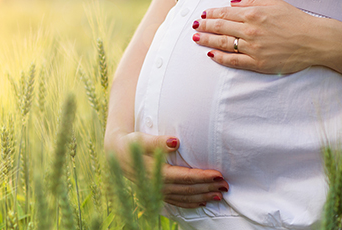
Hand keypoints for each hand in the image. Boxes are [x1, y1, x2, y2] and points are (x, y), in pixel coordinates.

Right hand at [104, 131, 228, 207]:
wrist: (115, 154)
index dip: (202, 177)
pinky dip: (191, 202)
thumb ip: (157, 141)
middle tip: (226, 185)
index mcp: (154, 173)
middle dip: (208, 188)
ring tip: (220, 195)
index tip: (218, 174)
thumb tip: (175, 141)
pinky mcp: (157, 193)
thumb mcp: (140, 139)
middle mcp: (156, 186)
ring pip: (184, 197)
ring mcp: (157, 191)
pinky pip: (177, 201)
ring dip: (203, 196)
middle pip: (187, 189)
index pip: (184, 177)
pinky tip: (202, 202)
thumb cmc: (130, 143)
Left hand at [191, 0, 319, 73]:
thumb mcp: (275, 3)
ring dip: (207, 40)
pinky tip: (211, 55)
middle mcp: (250, 30)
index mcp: (254, 14)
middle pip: (220, 27)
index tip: (202, 15)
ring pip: (223, 43)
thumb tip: (233, 5)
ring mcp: (253, 48)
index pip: (225, 13)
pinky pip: (234, 61)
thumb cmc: (296, 20)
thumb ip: (252, 3)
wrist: (313, 40)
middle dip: (204, 26)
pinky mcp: (257, 63)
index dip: (211, 14)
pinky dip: (220, 58)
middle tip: (194, 26)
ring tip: (195, 38)